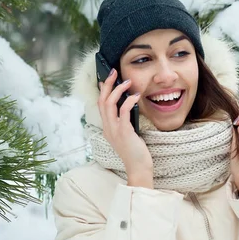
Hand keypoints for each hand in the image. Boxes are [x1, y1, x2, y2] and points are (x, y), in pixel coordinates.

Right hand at [98, 69, 152, 187]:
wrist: (138, 168)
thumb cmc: (136, 151)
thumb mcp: (127, 134)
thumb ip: (124, 122)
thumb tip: (128, 106)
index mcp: (107, 128)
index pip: (100, 105)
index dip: (102, 90)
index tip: (105, 79)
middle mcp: (108, 128)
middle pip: (102, 101)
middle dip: (107, 84)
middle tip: (113, 72)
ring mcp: (114, 130)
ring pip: (109, 104)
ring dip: (117, 90)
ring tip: (127, 81)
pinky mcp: (124, 132)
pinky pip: (123, 112)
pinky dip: (128, 101)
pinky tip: (135, 95)